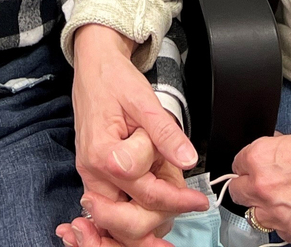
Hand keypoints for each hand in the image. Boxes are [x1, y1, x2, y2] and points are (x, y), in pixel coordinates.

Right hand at [69, 24, 205, 246]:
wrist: (94, 68)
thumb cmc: (115, 79)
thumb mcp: (145, 100)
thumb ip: (166, 133)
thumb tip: (188, 160)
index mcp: (102, 153)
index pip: (146, 191)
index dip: (176, 194)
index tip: (199, 199)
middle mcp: (92, 172)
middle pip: (130, 219)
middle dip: (162, 213)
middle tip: (186, 197)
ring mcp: (91, 178)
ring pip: (120, 222)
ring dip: (150, 214)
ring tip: (170, 188)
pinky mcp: (94, 178)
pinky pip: (114, 208)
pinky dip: (135, 210)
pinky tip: (154, 195)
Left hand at [230, 123, 290, 242]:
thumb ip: (274, 151)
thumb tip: (268, 157)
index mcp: (259, 157)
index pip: (237, 165)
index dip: (248, 166)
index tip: (255, 169)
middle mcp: (262, 186)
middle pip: (238, 193)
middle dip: (249, 188)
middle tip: (265, 185)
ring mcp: (277, 213)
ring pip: (254, 216)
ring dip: (264, 208)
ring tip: (283, 200)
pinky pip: (277, 230)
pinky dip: (284, 222)